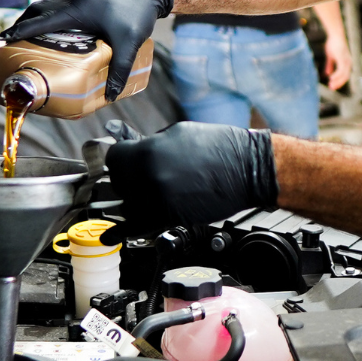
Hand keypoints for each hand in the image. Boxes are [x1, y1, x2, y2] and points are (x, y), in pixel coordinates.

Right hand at [0, 0, 172, 100]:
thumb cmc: (137, 16)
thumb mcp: (129, 44)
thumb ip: (119, 70)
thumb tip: (110, 96)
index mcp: (77, 8)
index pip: (40, 20)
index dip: (19, 31)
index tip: (1, 41)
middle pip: (36, 11)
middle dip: (19, 26)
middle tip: (7, 44)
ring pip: (43, 7)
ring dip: (30, 21)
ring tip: (21, 40)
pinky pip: (54, 7)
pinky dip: (43, 18)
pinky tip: (46, 33)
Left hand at [104, 120, 277, 233]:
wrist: (247, 169)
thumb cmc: (219, 147)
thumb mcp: (178, 133)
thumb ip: (150, 142)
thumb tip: (130, 145)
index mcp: (147, 153)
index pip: (113, 159)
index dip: (120, 158)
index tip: (125, 159)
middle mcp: (148, 179)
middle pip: (119, 183)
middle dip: (127, 178)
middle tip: (140, 174)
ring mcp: (158, 201)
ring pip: (129, 205)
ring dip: (133, 199)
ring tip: (149, 191)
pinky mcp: (170, 219)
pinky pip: (141, 224)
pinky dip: (133, 225)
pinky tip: (123, 227)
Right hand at [324, 35, 351, 90]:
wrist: (335, 35)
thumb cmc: (333, 44)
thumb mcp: (331, 56)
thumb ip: (330, 65)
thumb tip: (328, 73)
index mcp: (346, 63)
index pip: (344, 76)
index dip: (338, 81)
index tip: (332, 86)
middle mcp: (348, 63)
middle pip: (345, 77)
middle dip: (338, 83)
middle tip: (331, 88)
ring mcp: (346, 61)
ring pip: (344, 75)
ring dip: (337, 81)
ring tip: (330, 85)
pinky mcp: (343, 58)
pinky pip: (341, 70)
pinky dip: (336, 75)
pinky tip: (331, 78)